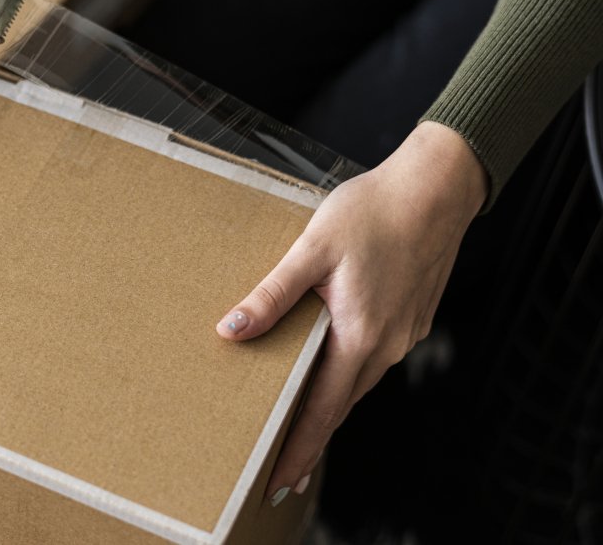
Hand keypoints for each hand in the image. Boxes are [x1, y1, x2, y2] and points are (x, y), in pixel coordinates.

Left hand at [214, 121, 487, 506]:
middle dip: (310, 439)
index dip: (300, 450)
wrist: (436, 187)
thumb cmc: (374, 211)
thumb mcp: (311, 249)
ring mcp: (404, 333)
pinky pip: (372, 359)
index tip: (279, 482)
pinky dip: (347, 375)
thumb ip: (272, 294)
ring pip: (357, 382)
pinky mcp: (410, 317)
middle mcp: (387, 345)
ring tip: (297, 425)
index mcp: (360, 336)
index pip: (323, 411)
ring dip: (328, 406)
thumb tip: (232, 331)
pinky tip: (328, 368)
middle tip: (280, 469)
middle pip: (341, 405)